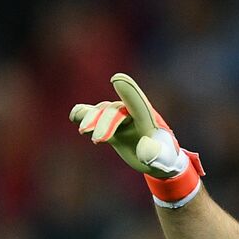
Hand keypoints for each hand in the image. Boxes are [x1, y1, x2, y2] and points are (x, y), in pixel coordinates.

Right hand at [69, 74, 204, 206]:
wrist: (157, 158)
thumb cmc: (163, 157)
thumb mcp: (163, 159)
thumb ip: (156, 154)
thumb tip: (146, 148)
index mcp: (148, 117)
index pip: (137, 102)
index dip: (128, 91)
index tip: (116, 79)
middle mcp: (131, 112)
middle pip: (114, 110)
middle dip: (104, 123)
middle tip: (97, 141)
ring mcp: (118, 116)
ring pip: (102, 111)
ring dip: (91, 119)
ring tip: (83, 131)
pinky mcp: (107, 125)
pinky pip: (93, 114)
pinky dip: (82, 112)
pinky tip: (74, 115)